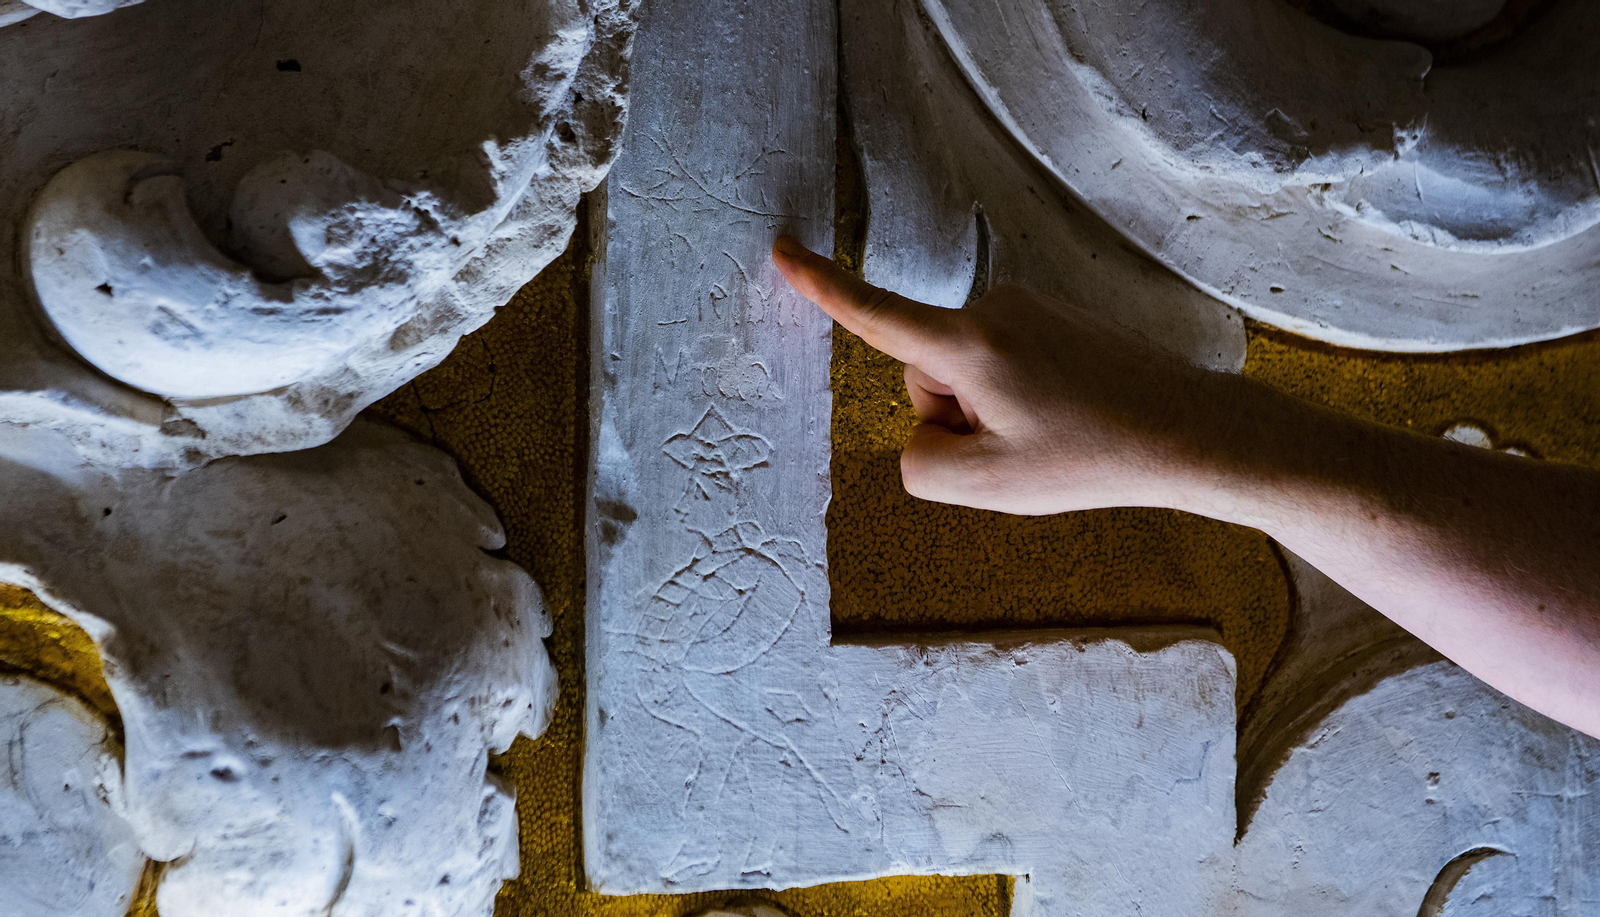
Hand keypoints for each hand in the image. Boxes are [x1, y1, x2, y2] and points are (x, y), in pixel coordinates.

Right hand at [772, 236, 1228, 515]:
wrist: (1189, 429)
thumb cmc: (1091, 456)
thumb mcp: (987, 486)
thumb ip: (921, 464)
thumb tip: (924, 435)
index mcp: (968, 344)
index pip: (875, 315)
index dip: (821, 286)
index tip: (781, 250)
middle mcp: (992, 308)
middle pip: (925, 375)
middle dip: (955, 416)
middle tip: (1020, 446)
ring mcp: (1027, 308)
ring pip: (964, 373)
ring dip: (990, 410)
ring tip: (1052, 433)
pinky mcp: (1052, 316)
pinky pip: (1000, 364)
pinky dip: (1018, 397)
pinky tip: (1068, 418)